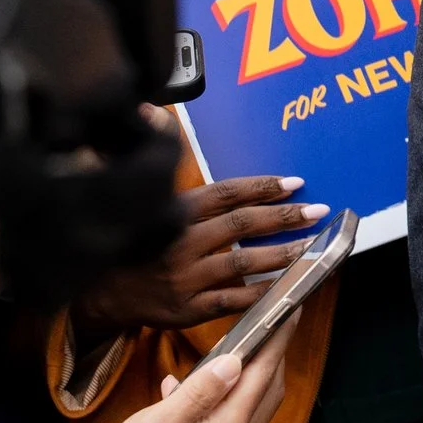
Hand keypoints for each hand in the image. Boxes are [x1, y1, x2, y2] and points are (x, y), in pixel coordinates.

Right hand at [73, 176, 327, 334]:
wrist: (104, 294)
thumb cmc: (138, 241)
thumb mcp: (150, 201)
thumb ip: (172, 169)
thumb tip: (155, 113)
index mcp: (174, 212)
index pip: (225, 193)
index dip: (261, 186)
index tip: (295, 182)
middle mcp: (181, 242)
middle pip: (241, 224)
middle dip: (283, 216)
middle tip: (318, 210)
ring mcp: (185, 278)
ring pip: (242, 261)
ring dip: (282, 253)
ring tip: (312, 244)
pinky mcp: (187, 309)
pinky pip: (232, 300)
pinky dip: (261, 292)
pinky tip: (287, 284)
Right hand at [94, 322, 297, 422]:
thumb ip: (198, 393)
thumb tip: (232, 362)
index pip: (262, 374)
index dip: (278, 340)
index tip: (290, 311)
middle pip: (267, 390)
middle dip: (273, 355)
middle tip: (271, 323)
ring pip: (255, 404)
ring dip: (254, 374)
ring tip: (246, 347)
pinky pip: (236, 419)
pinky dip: (231, 396)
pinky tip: (202, 385)